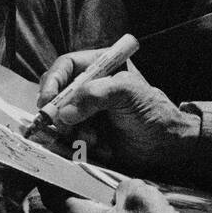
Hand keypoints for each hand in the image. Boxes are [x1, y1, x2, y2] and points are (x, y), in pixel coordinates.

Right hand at [37, 48, 198, 176]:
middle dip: (58, 113)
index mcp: (101, 65)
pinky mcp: (85, 132)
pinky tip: (97, 146)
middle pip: (56, 94)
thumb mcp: (128, 93)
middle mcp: (90, 87)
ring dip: (70, 132)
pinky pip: (66, 138)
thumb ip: (96, 94)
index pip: (66, 65)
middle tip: (66, 127)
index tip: (47, 101)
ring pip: (58, 119)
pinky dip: (75, 144)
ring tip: (93, 139)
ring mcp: (86, 111)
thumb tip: (64, 113)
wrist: (164, 145)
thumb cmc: (152, 111)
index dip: (52, 81)